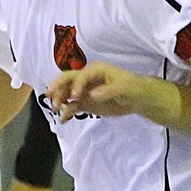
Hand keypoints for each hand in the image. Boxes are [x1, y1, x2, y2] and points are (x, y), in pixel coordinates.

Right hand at [45, 61, 163, 120]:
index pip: (81, 75)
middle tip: (52, 99)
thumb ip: (108, 91)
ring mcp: (84, 91)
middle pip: (67, 80)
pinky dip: (66, 112)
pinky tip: (63, 120)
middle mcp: (86, 79)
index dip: (76, 85)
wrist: (137, 99)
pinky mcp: (85, 103)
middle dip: (58, 88)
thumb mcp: (124, 88)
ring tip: (57, 111)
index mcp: (95, 70)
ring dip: (59, 100)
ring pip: (66, 93)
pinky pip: (72, 106)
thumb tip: (93, 95)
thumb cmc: (133, 87)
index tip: (74, 97)